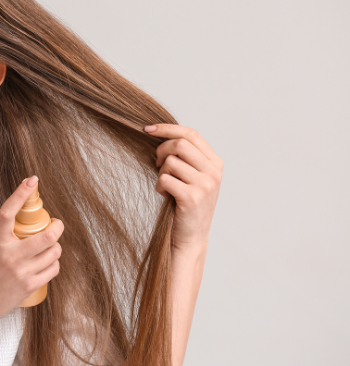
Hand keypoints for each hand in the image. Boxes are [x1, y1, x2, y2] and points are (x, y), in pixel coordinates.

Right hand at [0, 177, 63, 328]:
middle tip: (57, 224)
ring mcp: (21, 271)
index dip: (22, 193)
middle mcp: (9, 254)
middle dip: (57, 226)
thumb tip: (19, 222)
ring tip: (50, 247)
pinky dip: (54, 263)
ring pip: (54, 252)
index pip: (9, 210)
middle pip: (46, 234)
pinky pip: (52, 269)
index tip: (32, 180)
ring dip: (56, 247)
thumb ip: (0, 236)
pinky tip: (49, 263)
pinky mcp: (28, 286)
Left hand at [145, 124, 222, 253]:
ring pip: (171, 162)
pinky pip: (165, 179)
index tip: (148, 129)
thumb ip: (187, 157)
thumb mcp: (193, 177)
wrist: (192, 237)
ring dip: (161, 172)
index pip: (191, 134)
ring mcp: (205, 185)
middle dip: (161, 151)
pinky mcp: (192, 198)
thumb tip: (161, 134)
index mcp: (215, 163)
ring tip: (166, 185)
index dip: (168, 128)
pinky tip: (165, 195)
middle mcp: (213, 172)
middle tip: (156, 163)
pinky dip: (159, 186)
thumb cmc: (187, 204)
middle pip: (180, 144)